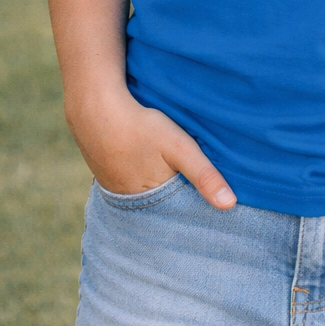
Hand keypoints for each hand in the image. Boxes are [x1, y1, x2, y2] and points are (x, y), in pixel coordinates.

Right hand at [65, 88, 236, 208]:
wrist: (94, 109)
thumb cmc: (139, 127)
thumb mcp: (179, 148)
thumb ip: (204, 175)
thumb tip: (230, 205)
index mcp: (152, 203)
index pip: (180, 216)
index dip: (196, 210)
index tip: (214, 210)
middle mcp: (131, 204)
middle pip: (164, 207)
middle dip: (180, 203)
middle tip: (195, 192)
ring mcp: (116, 190)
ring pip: (148, 196)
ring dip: (162, 190)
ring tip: (176, 180)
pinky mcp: (107, 175)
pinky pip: (132, 183)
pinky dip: (144, 178)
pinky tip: (150, 167)